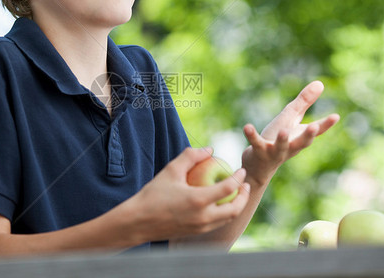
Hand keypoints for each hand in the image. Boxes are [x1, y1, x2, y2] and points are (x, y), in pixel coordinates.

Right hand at [127, 147, 250, 241]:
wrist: (138, 222)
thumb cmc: (153, 194)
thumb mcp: (170, 170)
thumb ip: (190, 156)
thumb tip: (209, 150)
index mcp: (199, 200)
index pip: (228, 188)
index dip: (238, 178)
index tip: (240, 170)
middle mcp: (203, 217)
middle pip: (235, 208)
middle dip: (244, 196)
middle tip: (245, 184)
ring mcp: (201, 228)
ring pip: (228, 219)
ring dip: (236, 206)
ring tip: (237, 194)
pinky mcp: (196, 234)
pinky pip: (218, 224)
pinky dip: (225, 214)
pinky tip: (220, 204)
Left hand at [242, 81, 339, 184]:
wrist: (258, 165)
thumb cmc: (277, 138)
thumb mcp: (290, 119)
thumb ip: (304, 102)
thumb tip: (320, 83)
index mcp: (299, 138)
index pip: (316, 131)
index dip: (326, 124)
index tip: (336, 116)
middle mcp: (290, 147)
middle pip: (301, 143)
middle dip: (308, 136)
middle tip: (313, 127)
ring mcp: (275, 151)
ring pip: (280, 147)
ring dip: (282, 140)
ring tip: (283, 132)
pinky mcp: (259, 152)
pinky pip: (255, 143)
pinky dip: (252, 136)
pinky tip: (247, 127)